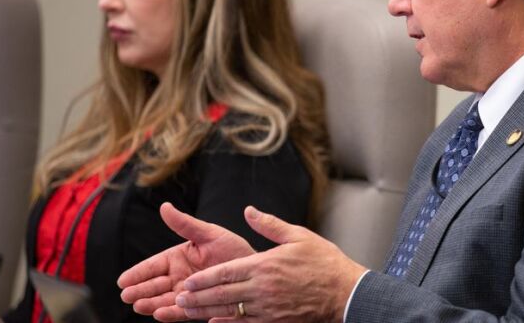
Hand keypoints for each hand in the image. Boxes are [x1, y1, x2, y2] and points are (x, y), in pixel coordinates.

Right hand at [118, 202, 255, 320]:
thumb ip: (185, 224)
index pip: (153, 266)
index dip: (138, 273)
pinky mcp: (200, 306)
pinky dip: (171, 313)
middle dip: (140, 290)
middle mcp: (180, 277)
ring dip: (151, 303)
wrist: (255, 269)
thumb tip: (164, 207)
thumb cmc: (233, 249)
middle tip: (126, 295)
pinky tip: (160, 314)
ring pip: (165, 299)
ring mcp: (189, 293)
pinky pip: (183, 311)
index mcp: (179, 258)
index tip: (122, 280)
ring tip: (139, 306)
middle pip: (155, 285)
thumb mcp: (209, 233)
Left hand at [174, 206, 367, 322]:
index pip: (225, 272)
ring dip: (206, 312)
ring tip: (187, 311)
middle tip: (178, 298)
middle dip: (197, 297)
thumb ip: (269, 225)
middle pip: (222, 294)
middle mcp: (262, 288)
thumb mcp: (298, 236)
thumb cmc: (324, 262)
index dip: (203, 278)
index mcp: (265, 265)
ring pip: (229, 311)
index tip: (186, 281)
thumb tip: (249, 211)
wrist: (345, 292)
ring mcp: (268, 308)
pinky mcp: (275, 320)